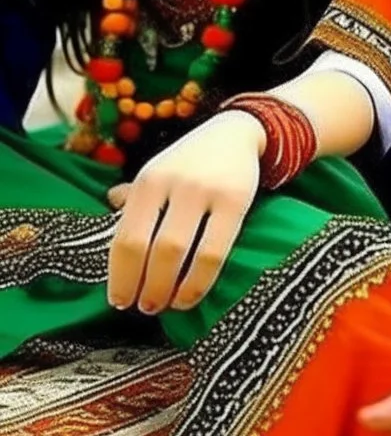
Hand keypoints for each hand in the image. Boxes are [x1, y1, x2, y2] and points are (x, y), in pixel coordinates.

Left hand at [106, 109, 264, 314]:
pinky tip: (190, 295)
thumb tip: (106, 213)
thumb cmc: (189, 162)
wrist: (235, 132)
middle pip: (149, 249)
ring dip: (168, 289)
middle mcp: (172, 183)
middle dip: (143, 288)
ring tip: (165, 304)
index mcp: (148, 180)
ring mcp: (205, 191)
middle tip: (144, 307)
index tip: (119, 300)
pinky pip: (213, 253)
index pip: (125, 238)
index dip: (119, 277)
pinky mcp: (235, 201)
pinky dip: (198, 283)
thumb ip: (134, 198)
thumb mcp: (157, 172)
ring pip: (178, 252)